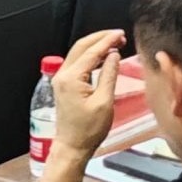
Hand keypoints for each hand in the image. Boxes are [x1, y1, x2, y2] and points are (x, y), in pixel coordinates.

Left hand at [51, 28, 125, 162]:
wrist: (72, 146)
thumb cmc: (88, 130)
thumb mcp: (105, 102)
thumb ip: (109, 75)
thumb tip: (114, 55)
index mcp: (72, 78)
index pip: (91, 52)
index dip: (107, 41)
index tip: (121, 34)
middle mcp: (63, 75)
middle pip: (81, 47)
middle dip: (100, 38)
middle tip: (119, 35)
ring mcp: (61, 80)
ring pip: (78, 53)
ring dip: (96, 46)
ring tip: (114, 43)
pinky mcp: (64, 85)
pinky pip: (77, 63)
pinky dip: (91, 56)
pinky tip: (103, 57)